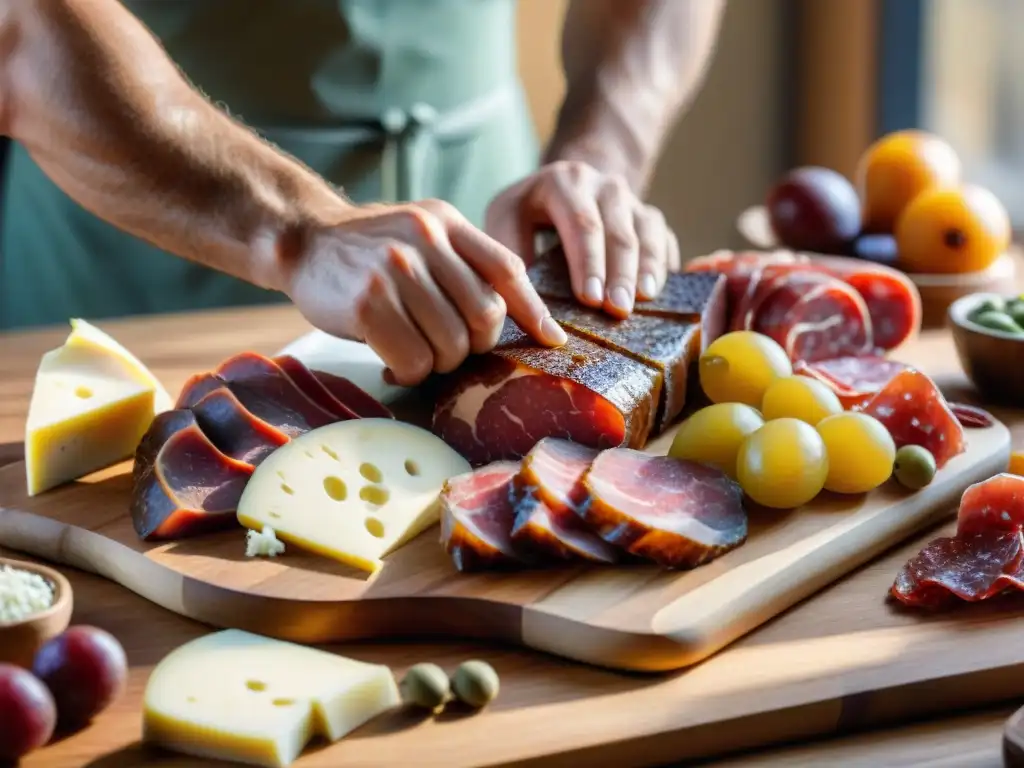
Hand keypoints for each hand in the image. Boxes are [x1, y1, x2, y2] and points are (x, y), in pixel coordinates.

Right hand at [283, 199, 567, 385]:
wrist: (302, 241)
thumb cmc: (371, 253)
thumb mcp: (423, 236)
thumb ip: (464, 264)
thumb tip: (517, 318)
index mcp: (447, 222)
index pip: (507, 269)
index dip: (534, 311)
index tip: (552, 340)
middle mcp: (425, 239)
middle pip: (484, 316)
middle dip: (473, 346)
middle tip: (446, 348)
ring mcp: (395, 269)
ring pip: (451, 344)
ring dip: (438, 362)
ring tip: (414, 352)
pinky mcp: (368, 303)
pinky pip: (414, 359)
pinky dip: (409, 371)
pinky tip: (392, 360)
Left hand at [485, 161, 680, 317]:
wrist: (564, 187)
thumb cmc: (526, 212)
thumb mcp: (505, 219)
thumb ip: (511, 250)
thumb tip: (523, 295)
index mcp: (565, 181)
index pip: (582, 222)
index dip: (589, 262)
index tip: (590, 299)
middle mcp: (605, 185)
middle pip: (619, 231)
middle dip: (620, 273)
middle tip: (618, 309)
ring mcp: (632, 201)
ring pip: (648, 232)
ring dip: (648, 269)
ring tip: (644, 300)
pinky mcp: (649, 218)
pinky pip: (664, 240)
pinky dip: (663, 266)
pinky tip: (657, 293)